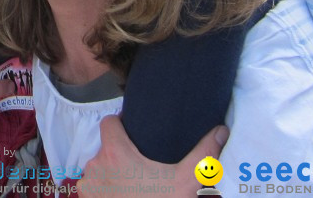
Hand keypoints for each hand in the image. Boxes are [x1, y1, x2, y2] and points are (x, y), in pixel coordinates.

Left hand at [78, 115, 227, 195]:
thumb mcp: (186, 182)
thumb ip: (203, 155)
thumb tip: (222, 130)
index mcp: (115, 153)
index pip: (109, 122)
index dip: (120, 124)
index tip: (133, 133)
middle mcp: (96, 165)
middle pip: (105, 146)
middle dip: (120, 153)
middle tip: (140, 166)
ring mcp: (89, 184)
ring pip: (98, 167)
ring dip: (111, 172)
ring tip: (132, 182)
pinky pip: (92, 185)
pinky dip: (104, 188)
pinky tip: (122, 194)